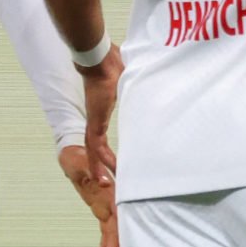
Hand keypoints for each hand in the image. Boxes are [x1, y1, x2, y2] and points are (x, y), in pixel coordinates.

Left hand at [58, 145, 119, 246]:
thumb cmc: (77, 155)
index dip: (117, 234)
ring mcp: (105, 202)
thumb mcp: (81, 161)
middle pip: (115, 226)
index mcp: (108, 190)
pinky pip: (105, 224)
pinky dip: (105, 239)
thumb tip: (105, 184)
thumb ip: (92, 171)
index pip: (115, 215)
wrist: (73, 150)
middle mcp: (109, 198)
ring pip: (111, 228)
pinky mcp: (100, 204)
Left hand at [78, 44, 123, 192]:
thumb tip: (151, 77)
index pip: (103, 136)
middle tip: (112, 181)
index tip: (118, 161)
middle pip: (98, 149)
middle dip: (105, 166)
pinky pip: (95, 150)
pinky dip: (98, 165)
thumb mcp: (129, 78)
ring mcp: (94, 123)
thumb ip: (135, 83)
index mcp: (103, 111)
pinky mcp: (94, 125)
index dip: (109, 150)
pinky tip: (103, 178)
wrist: (100, 60)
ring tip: (109, 186)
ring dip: (101, 170)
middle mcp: (97, 120)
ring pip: (95, 153)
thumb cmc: (112, 63)